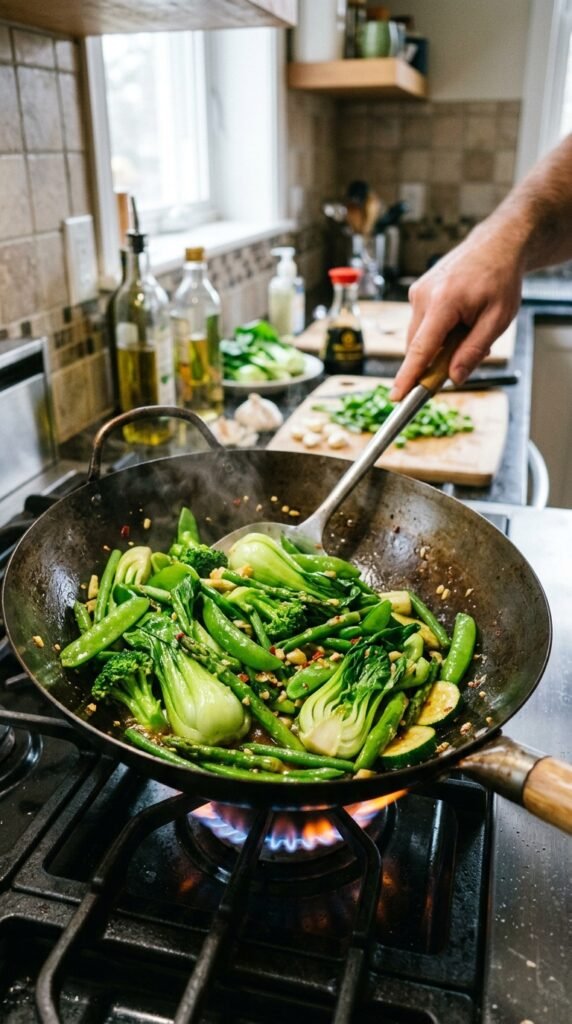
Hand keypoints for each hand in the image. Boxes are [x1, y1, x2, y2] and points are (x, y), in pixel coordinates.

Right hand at [389, 224, 524, 399]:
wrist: (496, 244)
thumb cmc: (500, 278)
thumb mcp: (498, 319)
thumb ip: (473, 351)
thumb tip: (453, 378)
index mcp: (443, 303)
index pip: (420, 349)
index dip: (408, 377)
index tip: (397, 397)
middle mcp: (423, 296)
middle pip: (417, 347)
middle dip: (436, 361)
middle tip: (466, 358)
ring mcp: (417, 292)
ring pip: (419, 336)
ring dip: (439, 345)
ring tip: (468, 329)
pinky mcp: (417, 291)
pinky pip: (421, 324)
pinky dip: (437, 331)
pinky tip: (459, 321)